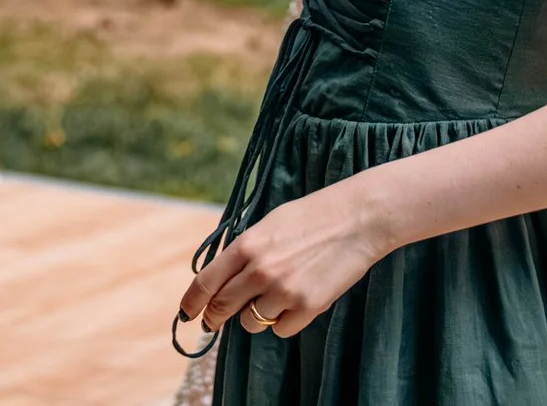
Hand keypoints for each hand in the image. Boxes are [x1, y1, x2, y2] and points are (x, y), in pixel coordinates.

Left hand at [177, 183, 389, 341]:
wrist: (358, 218)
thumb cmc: (313, 216)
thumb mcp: (269, 224)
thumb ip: (245, 251)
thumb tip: (223, 279)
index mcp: (247, 245)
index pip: (206, 282)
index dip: (192, 302)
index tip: (188, 314)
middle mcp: (260, 270)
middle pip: (223, 307)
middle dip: (215, 317)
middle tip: (213, 322)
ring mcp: (284, 291)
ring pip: (250, 323)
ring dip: (255, 316)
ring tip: (273, 298)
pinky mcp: (308, 307)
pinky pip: (280, 330)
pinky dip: (283, 322)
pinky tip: (295, 302)